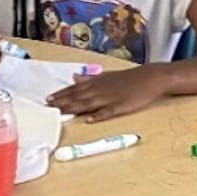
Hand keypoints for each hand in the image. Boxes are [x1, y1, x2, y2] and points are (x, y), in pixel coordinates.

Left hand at [46, 65, 168, 121]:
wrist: (149, 78)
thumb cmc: (126, 78)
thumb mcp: (105, 75)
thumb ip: (89, 78)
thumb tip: (74, 77)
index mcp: (96, 82)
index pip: (74, 89)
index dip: (61, 94)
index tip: (48, 99)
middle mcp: (99, 90)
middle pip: (77, 97)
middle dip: (62, 102)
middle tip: (47, 107)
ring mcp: (110, 98)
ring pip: (88, 104)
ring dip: (73, 108)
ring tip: (60, 112)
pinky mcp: (121, 106)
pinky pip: (107, 112)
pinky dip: (98, 115)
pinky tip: (89, 119)